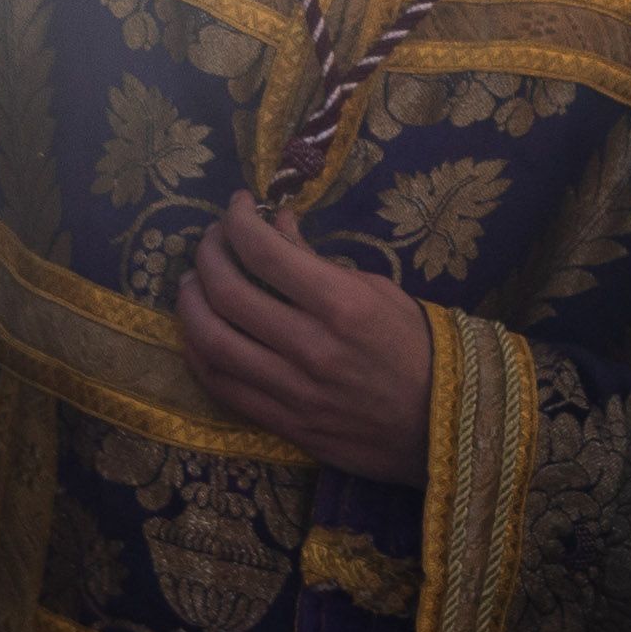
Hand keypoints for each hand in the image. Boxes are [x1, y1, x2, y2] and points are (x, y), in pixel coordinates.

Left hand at [173, 197, 438, 482]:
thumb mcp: (377, 290)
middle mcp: (311, 347)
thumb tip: (272, 222)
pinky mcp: (284, 424)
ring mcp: (293, 390)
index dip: (237, 219)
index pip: (264, 251)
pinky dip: (199, 352)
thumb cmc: (414, 346)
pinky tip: (200, 331)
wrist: (440, 426)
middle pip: (227, 293)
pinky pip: (222, 386)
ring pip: (212, 342)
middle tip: (212, 240)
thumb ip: (317, 260)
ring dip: (190, 304)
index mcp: (341, 305)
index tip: (237, 205)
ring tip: (192, 283)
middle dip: (208, 255)